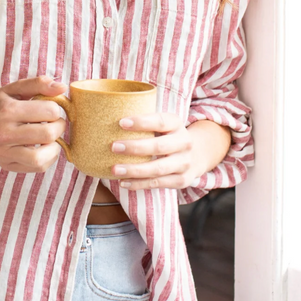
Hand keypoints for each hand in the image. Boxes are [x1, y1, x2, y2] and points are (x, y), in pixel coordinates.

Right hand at [0, 76, 67, 173]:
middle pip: (48, 135)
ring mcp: (4, 152)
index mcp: (8, 111)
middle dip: (59, 127)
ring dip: (54, 147)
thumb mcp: (14, 88)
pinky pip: (37, 167)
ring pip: (42, 158)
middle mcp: (4, 133)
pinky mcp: (7, 165)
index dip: (56, 108)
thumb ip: (38, 84)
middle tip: (54, 123)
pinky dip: (47, 158)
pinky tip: (42, 147)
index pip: (49, 112)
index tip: (50, 108)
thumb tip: (63, 88)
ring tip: (50, 138)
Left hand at [110, 116, 231, 190]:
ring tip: (115, 169)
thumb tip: (106, 116)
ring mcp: (184, 163)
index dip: (141, 122)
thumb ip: (142, 121)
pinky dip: (139, 184)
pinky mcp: (182, 180)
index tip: (121, 123)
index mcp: (177, 124)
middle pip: (159, 146)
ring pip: (158, 169)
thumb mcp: (161, 124)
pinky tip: (124, 182)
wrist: (195, 155)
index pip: (160, 121)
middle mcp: (184, 142)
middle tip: (114, 147)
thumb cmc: (166, 136)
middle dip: (135, 147)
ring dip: (135, 170)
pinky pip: (158, 183)